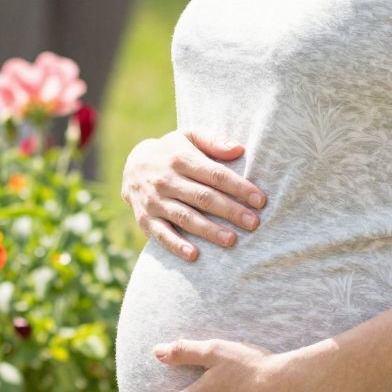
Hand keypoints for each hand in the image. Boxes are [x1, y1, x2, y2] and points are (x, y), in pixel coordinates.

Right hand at [120, 130, 264, 259]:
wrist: (131, 165)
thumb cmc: (172, 151)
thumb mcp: (189, 136)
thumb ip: (213, 140)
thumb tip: (239, 149)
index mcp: (180, 158)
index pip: (215, 174)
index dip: (239, 187)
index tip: (260, 200)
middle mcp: (166, 180)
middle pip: (203, 198)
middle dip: (230, 211)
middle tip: (254, 223)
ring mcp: (154, 201)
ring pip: (185, 217)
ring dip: (209, 231)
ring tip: (232, 240)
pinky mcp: (145, 219)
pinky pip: (161, 234)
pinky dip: (176, 245)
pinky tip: (194, 255)